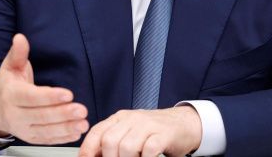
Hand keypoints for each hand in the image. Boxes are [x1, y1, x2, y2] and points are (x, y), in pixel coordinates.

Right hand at [0, 33, 88, 143]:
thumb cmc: (7, 84)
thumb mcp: (10, 66)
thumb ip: (18, 53)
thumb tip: (20, 38)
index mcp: (11, 95)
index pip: (31, 97)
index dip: (50, 97)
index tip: (68, 94)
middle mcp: (15, 115)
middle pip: (41, 116)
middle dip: (62, 114)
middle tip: (81, 110)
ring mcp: (23, 129)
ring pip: (46, 131)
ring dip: (66, 128)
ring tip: (83, 123)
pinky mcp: (31, 137)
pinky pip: (47, 140)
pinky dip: (62, 138)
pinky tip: (76, 133)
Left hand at [79, 106, 201, 156]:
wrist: (183, 123)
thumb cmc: (154, 132)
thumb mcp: (130, 133)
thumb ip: (113, 143)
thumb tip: (93, 156)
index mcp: (120, 118)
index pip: (97, 132)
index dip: (88, 149)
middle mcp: (132, 118)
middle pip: (110, 141)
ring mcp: (148, 125)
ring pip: (128, 146)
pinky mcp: (163, 134)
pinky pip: (149, 150)